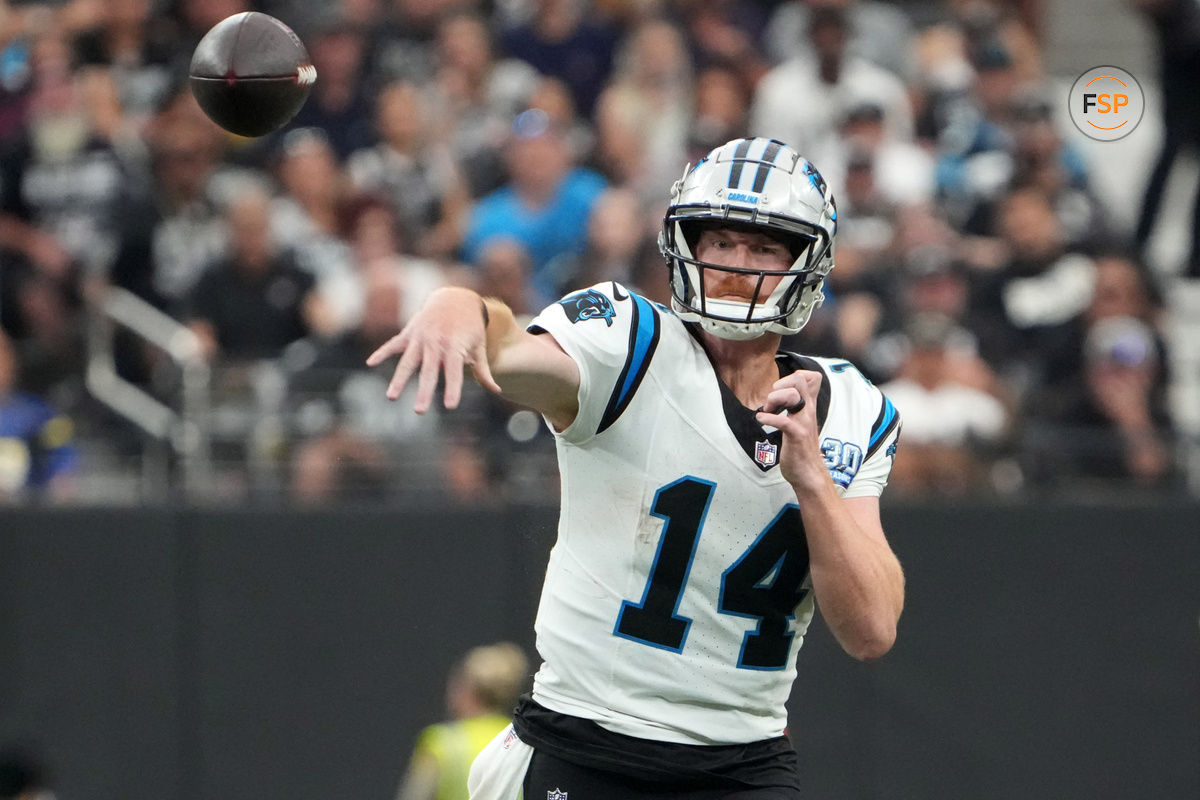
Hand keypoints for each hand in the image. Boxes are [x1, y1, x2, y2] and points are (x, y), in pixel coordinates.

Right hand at [365, 287, 500, 413]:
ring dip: (399, 379)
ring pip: (408, 361)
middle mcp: (436, 343)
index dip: (453, 388)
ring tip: (391, 397)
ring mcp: (420, 337)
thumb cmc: (471, 326)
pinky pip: (394, 344)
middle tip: (420, 411)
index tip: (450, 406)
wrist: (455, 298)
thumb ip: (483, 370)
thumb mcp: (479, 346)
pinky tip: (370, 363)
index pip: (454, 372)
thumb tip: (497, 390)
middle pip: (429, 371)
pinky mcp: (409, 332)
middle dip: (424, 391)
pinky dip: (382, 352)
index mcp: (455, 347)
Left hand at [755, 370, 828, 494]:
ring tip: (767, 411)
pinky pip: (783, 421)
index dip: (793, 376)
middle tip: (772, 402)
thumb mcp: (801, 422)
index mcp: (808, 407)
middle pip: (800, 379)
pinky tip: (761, 420)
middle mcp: (808, 411)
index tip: (781, 389)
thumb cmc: (801, 448)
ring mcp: (804, 422)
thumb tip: (783, 394)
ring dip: (774, 399)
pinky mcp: (796, 436)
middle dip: (781, 384)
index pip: (811, 377)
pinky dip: (768, 418)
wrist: (809, 474)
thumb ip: (796, 408)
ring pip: (793, 395)